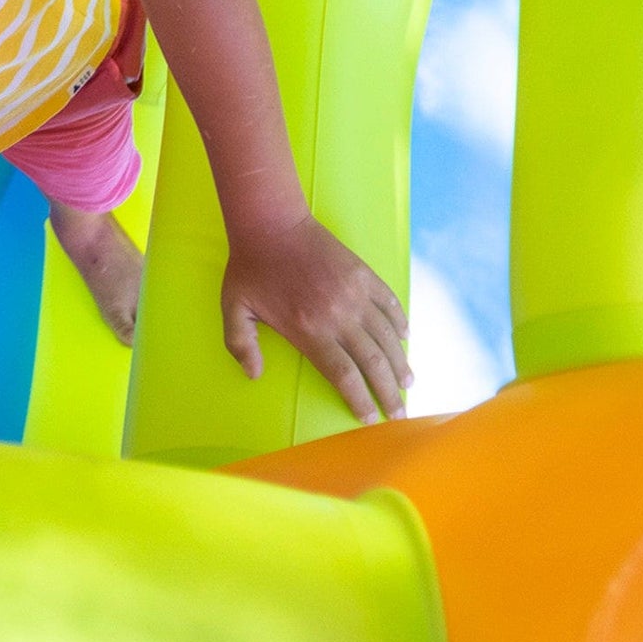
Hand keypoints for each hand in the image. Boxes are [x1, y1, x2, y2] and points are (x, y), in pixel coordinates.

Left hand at [221, 212, 411, 424]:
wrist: (270, 223)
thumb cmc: (250, 268)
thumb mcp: (234, 308)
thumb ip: (241, 344)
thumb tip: (253, 375)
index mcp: (309, 329)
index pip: (344, 375)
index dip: (360, 400)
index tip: (370, 418)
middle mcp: (339, 316)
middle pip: (374, 363)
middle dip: (389, 393)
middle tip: (399, 413)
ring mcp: (355, 294)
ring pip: (388, 337)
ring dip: (401, 363)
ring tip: (408, 383)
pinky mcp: (363, 274)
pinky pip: (390, 303)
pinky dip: (400, 322)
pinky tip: (405, 338)